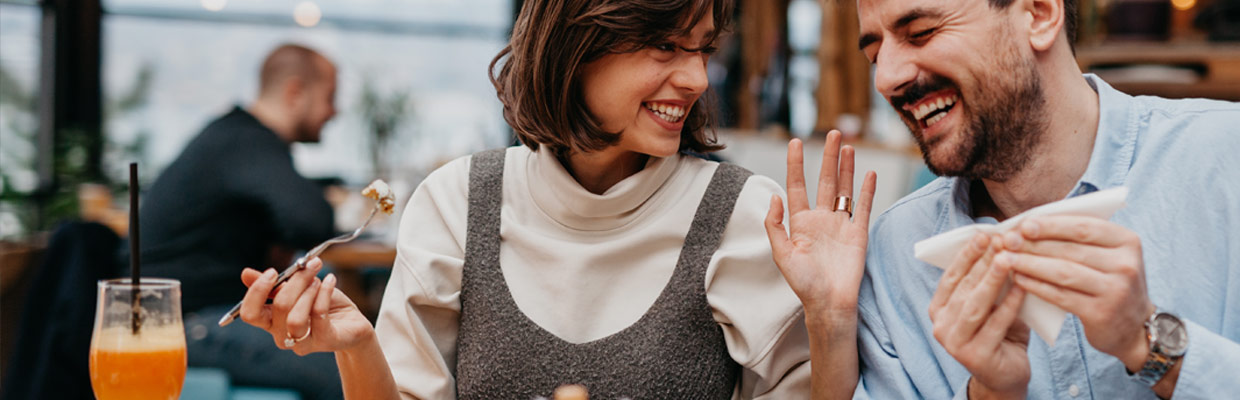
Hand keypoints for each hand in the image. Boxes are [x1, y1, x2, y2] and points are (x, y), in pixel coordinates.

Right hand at [239, 258, 374, 355]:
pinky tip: (331, 280)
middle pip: (278, 308)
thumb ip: (275, 284)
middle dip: (295, 281)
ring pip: (295, 318)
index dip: (256, 292)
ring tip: (319, 280)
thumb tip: (246, 274)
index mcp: (271, 322)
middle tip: (309, 265)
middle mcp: (282, 335)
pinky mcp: (325, 341)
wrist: (352, 323)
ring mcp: (302, 342)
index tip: (273, 272)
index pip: (249, 314)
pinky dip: (325, 292)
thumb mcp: (299, 290)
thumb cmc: (323, 305)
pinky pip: (319, 315)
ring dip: (308, 292)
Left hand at [764, 130, 876, 312]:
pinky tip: (869, 173)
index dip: (796, 164)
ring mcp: (841, 225)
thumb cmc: (803, 283)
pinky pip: (863, 206)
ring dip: (846, 167)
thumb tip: (773, 197)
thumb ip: (775, 225)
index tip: (795, 142)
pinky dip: (866, 190)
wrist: (829, 303)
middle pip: (826, 180)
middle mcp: (821, 219)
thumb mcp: (781, 254)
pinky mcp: (858, 233)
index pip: (797, 186)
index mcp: (800, 222)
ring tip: (847, 145)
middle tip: (832, 133)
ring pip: (845, 189)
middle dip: (828, 157)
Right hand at [929, 234, 1030, 398]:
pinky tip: (1022, 287)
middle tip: (1000, 240)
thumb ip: (989, 283)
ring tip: (1008, 259)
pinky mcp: (975, 357)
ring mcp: (955, 344)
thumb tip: (1002, 244)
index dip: (966, 255)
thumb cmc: (1000, 334)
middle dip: (982, 262)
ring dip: (992, 280)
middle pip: (963, 288)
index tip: (983, 234)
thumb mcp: (991, 305)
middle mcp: (940, 326)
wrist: (1006, 376)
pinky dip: (1010, 305)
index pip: (951, 276)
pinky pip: (995, 325)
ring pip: (975, 305)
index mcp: (938, 310)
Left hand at [998, 216, 1155, 371]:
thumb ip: (1077, 237)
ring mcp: (1116, 290)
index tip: (1023, 224)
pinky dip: (1037, 286)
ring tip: (1006, 259)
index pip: (1084, 227)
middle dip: (1034, 244)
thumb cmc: (1107, 281)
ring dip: (1030, 264)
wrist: (1131, 327)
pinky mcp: (1101, 313)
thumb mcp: (1106, 255)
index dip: (1051, 225)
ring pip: (1064, 272)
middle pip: (1071, 249)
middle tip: (1007, 241)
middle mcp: (1126, 264)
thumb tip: (1028, 224)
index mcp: (1127, 241)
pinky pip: (1061, 296)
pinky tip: (1019, 279)